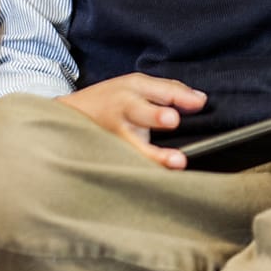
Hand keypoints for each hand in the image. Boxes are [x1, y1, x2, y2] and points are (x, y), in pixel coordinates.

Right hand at [61, 73, 205, 169]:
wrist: (70, 117)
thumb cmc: (111, 100)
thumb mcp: (138, 86)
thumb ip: (171, 91)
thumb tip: (200, 102)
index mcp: (131, 93)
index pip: (157, 91)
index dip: (177, 97)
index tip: (197, 104)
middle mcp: (122, 114)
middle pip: (138, 112)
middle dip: (155, 116)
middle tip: (172, 120)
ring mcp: (114, 139)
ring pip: (134, 147)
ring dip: (154, 155)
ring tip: (177, 161)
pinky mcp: (110, 159)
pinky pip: (130, 167)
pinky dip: (146, 174)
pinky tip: (163, 184)